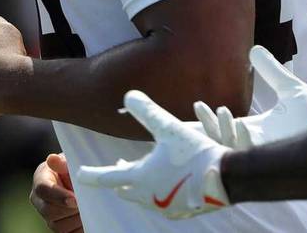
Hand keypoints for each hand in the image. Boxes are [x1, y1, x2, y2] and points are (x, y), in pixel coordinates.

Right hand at [30, 153, 83, 231]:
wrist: (81, 182)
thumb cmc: (74, 170)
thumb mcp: (70, 163)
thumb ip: (63, 163)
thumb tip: (52, 159)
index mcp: (41, 180)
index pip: (43, 189)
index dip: (59, 196)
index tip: (75, 200)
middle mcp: (40, 200)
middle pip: (48, 211)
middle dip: (69, 210)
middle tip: (85, 205)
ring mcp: (48, 216)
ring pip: (58, 226)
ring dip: (76, 219)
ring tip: (88, 209)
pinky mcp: (58, 227)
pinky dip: (79, 228)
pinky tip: (87, 218)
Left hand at [74, 90, 230, 219]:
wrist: (227, 179)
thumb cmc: (196, 153)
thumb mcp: (169, 128)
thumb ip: (146, 111)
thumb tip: (127, 95)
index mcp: (141, 179)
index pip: (108, 177)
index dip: (92, 174)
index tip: (79, 174)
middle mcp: (150, 197)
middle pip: (126, 190)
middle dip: (118, 179)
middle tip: (116, 168)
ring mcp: (166, 207)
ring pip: (144, 198)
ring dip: (138, 186)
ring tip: (139, 176)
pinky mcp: (183, 211)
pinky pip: (163, 204)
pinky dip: (158, 193)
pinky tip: (166, 187)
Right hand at [192, 45, 306, 148]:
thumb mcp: (291, 90)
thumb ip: (271, 71)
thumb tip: (254, 50)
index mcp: (254, 132)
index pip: (222, 130)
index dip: (207, 120)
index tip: (198, 103)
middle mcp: (256, 148)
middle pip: (219, 143)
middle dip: (206, 129)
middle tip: (198, 107)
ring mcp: (266, 157)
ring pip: (233, 152)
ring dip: (222, 132)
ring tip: (222, 110)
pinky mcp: (279, 163)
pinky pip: (254, 158)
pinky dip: (243, 143)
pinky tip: (241, 126)